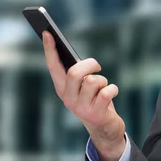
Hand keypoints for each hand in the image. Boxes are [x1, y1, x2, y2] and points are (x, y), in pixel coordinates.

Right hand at [42, 31, 125, 160]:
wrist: (104, 128)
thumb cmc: (94, 100)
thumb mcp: (82, 86)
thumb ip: (78, 72)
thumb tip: (74, 56)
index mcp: (62, 88)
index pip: (53, 66)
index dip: (50, 49)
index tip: (47, 32)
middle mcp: (68, 98)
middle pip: (75, 72)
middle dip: (90, 65)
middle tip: (97, 67)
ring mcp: (81, 108)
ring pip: (93, 81)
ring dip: (103, 80)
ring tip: (103, 88)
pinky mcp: (96, 114)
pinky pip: (107, 91)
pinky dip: (113, 89)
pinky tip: (111, 94)